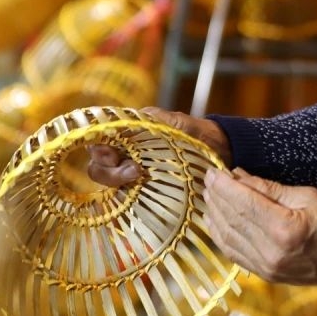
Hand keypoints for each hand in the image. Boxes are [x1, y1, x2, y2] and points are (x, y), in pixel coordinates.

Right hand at [88, 107, 232, 187]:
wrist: (219, 151)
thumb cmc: (196, 132)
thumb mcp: (175, 122)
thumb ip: (152, 119)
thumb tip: (127, 119)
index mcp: (128, 134)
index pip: (97, 143)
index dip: (97, 150)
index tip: (111, 155)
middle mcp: (125, 154)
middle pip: (98, 167)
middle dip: (109, 171)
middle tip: (133, 170)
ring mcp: (132, 173)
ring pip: (109, 182)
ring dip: (119, 180)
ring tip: (140, 175)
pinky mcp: (144, 190)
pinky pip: (126, 196)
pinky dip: (128, 194)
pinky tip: (141, 189)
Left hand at [204, 168, 316, 294]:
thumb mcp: (309, 196)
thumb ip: (271, 189)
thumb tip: (239, 177)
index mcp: (285, 230)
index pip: (244, 203)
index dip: (225, 186)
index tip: (213, 170)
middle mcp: (271, 253)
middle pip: (232, 220)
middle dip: (216, 197)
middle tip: (208, 178)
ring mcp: (266, 268)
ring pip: (227, 239)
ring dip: (214, 215)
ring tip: (209, 195)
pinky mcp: (265, 275)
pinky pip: (233, 253)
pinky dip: (221, 235)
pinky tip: (216, 220)